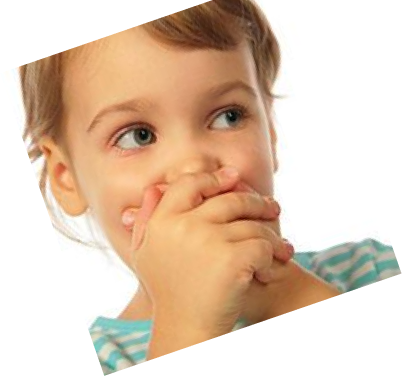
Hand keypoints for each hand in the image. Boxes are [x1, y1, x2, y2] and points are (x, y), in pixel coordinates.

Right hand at [126, 168, 292, 336]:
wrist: (185, 330)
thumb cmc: (168, 290)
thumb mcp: (145, 253)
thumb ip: (145, 218)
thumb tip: (153, 188)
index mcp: (162, 221)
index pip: (190, 183)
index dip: (214, 177)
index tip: (234, 176)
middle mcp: (183, 225)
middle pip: (230, 199)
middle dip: (256, 201)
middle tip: (272, 208)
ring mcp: (208, 240)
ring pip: (253, 224)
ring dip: (271, 233)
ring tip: (282, 245)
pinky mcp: (232, 260)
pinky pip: (263, 244)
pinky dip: (273, 255)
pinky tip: (270, 267)